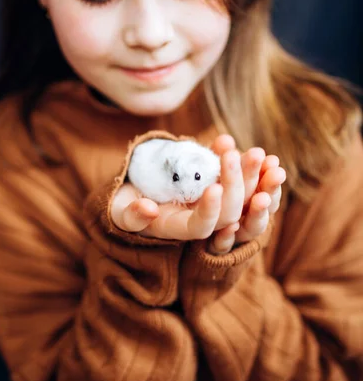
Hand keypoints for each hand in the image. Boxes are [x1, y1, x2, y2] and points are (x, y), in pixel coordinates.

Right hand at [111, 136, 284, 246]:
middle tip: (242, 155)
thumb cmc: (123, 204)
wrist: (135, 191)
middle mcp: (202, 219)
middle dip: (238, 184)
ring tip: (260, 153)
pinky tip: (258, 151)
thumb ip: (131, 215)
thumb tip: (148, 210)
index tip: (211, 187)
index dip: (209, 211)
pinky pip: (242, 179)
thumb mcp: (120, 211)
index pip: (201, 227)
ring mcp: (214, 202)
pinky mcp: (220, 184)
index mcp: (179, 229)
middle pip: (229, 211)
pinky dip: (249, 165)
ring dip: (253, 175)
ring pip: (243, 196)